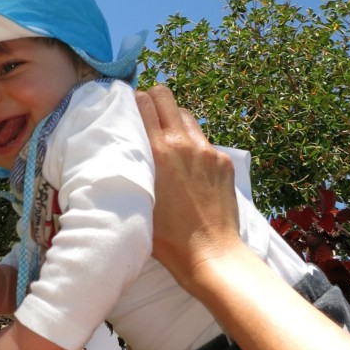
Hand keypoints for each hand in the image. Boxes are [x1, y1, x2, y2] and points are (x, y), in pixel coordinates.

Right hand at [136, 86, 241, 290]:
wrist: (210, 253)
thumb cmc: (167, 236)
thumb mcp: (139, 198)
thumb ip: (134, 168)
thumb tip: (125, 150)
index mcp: (159, 150)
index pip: (145, 102)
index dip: (134, 99)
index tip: (128, 108)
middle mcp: (184, 143)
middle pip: (166, 96)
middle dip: (153, 99)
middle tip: (146, 113)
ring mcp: (208, 151)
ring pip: (187, 117)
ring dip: (174, 121)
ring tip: (167, 141)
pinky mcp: (224, 162)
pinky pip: (204, 141)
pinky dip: (193, 145)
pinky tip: (188, 167)